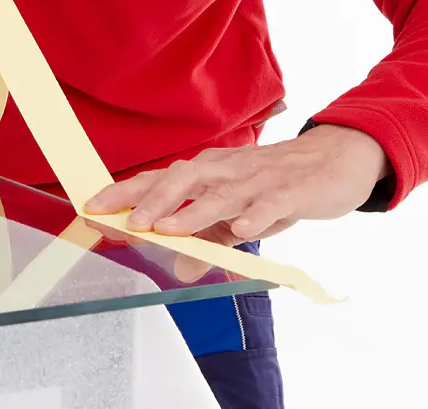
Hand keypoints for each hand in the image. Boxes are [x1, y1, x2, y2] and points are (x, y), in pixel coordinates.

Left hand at [82, 125, 389, 244]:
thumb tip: (179, 267)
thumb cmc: (278, 186)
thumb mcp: (239, 217)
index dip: (126, 192)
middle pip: (183, 179)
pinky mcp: (290, 191)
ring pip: (221, 193)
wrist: (335, 161)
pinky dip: (254, 216)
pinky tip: (241, 230)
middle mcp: (227, 171)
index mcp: (208, 173)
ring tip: (168, 229)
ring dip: (193, 211)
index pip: (160, 180)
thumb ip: (208, 240)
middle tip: (128, 223)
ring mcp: (258, 179)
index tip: (93, 206)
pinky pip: (269, 204)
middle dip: (153, 201)